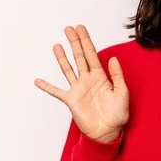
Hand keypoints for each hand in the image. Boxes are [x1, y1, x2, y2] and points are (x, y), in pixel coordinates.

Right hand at [34, 25, 129, 142]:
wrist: (108, 132)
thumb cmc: (118, 114)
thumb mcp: (122, 93)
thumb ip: (117, 76)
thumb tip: (113, 58)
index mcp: (100, 76)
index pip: (92, 54)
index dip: (86, 41)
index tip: (80, 28)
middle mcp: (87, 80)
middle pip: (79, 57)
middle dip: (74, 42)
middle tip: (68, 29)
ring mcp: (78, 89)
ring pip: (67, 69)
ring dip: (62, 58)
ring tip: (56, 45)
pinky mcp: (71, 101)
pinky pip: (56, 92)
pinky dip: (47, 87)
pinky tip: (37, 81)